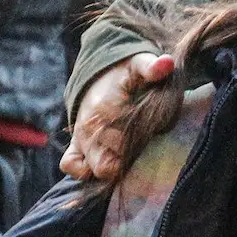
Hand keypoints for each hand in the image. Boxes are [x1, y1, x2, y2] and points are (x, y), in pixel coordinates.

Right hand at [59, 52, 174, 180]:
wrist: (100, 76)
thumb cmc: (126, 75)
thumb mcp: (140, 65)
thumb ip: (152, 66)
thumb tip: (166, 64)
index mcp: (105, 108)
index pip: (123, 141)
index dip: (142, 145)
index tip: (156, 138)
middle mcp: (88, 127)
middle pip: (108, 162)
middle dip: (130, 162)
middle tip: (145, 152)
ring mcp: (79, 138)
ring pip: (92, 169)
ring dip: (113, 169)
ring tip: (130, 160)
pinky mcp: (75, 146)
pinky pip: (70, 166)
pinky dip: (86, 172)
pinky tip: (109, 167)